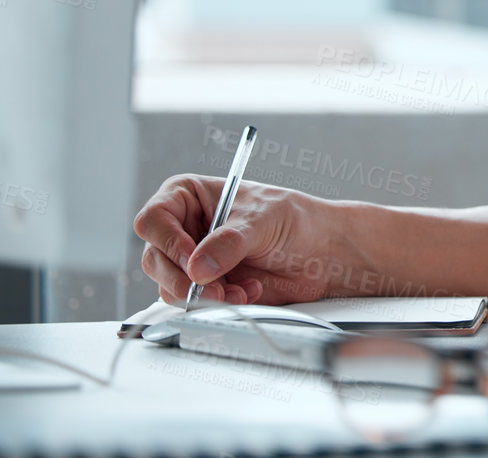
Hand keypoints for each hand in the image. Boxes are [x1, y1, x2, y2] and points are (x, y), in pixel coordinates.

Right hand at [133, 175, 346, 305]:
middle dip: (183, 279)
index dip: (166, 241)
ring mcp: (192, 260)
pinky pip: (193, 303)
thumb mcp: (261, 221)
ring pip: (169, 286)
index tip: (191, 259)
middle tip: (211, 289)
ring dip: (203, 295)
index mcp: (189, 197)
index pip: (153, 219)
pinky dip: (218, 303)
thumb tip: (197, 268)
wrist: (320, 251)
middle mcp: (184, 229)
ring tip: (240, 290)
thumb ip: (228, 243)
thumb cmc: (293, 219)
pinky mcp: (205, 286)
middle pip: (154, 259)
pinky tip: (247, 292)